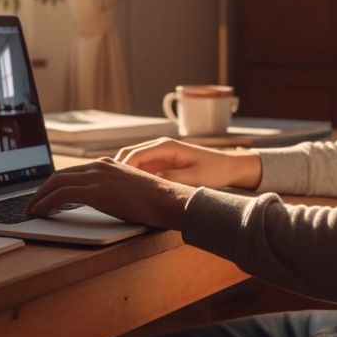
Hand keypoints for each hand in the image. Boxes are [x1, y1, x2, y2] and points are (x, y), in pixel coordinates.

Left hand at [26, 158, 195, 229]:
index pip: (72, 172)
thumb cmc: (156, 202)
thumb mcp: (130, 192)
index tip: (45, 195)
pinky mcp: (95, 191)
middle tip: (34, 204)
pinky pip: (60, 195)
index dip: (54, 184)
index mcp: (108, 165)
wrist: (169, 201)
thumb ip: (114, 192)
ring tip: (32, 210)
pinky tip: (39, 212)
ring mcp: (96, 176)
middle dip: (42, 190)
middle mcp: (99, 166)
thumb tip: (103, 203)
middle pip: (59, 175)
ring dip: (39, 197)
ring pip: (55, 182)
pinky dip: (44, 203)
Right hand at [115, 138, 262, 189]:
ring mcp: (160, 155)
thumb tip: (152, 180)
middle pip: (129, 155)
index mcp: (166, 146)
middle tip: (107, 187)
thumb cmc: (214, 170)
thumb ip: (173, 178)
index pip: (136, 154)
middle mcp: (160, 147)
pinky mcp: (162, 163)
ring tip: (114, 189)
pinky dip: (133, 177)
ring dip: (124, 173)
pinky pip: (142, 168)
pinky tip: (129, 189)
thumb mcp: (195, 177)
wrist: (229, 166)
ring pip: (133, 162)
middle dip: (117, 169)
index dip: (123, 168)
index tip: (114, 182)